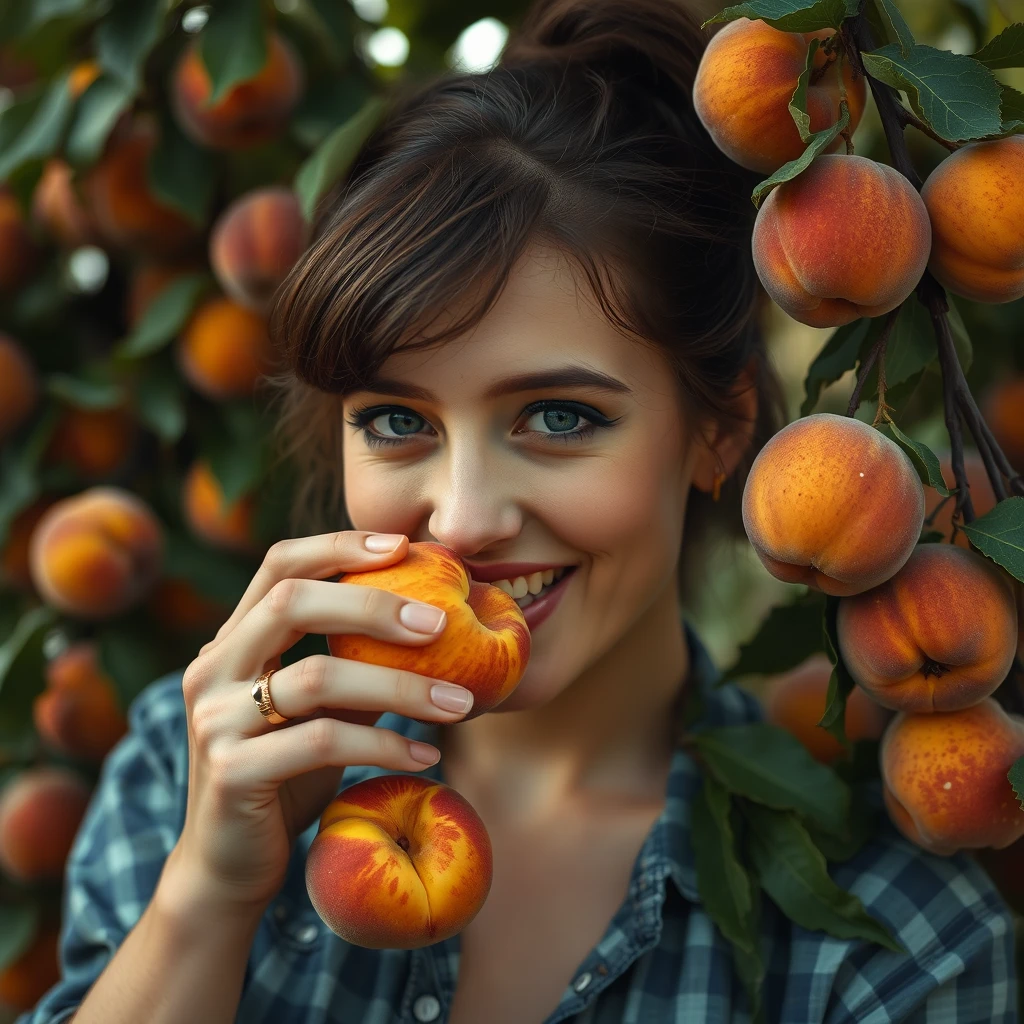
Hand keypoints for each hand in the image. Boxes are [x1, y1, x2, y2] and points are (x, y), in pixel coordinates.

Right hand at [169, 532, 473, 913]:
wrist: (227, 868)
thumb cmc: (285, 778)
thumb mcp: (321, 712)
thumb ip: (353, 665)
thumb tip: (434, 624)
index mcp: (231, 642)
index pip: (280, 566)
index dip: (340, 546)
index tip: (405, 547)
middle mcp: (211, 668)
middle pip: (292, 602)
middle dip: (374, 604)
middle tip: (443, 622)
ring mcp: (215, 718)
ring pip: (318, 678)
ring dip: (402, 687)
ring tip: (459, 703)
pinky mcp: (232, 770)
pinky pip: (325, 741)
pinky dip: (386, 744)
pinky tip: (427, 756)